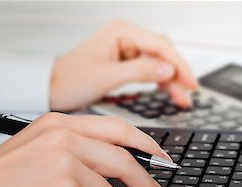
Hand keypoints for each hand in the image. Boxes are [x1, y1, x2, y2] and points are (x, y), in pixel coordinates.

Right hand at [0, 113, 174, 186]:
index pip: (118, 130)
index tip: (164, 161)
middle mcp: (65, 139)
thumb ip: (79, 148)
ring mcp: (66, 166)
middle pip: (125, 163)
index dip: (147, 147)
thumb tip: (119, 164)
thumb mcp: (38, 147)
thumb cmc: (0, 181)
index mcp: (59, 124)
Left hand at [49, 19, 197, 110]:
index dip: (179, 65)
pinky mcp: (123, 61)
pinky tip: (167, 91)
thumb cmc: (70, 79)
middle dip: (176, 73)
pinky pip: (147, 69)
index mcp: (121, 31)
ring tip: (180, 99)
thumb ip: (140, 72)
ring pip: (157, 62)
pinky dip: (158, 81)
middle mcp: (125, 36)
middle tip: (187, 96)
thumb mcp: (108, 77)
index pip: (160, 45)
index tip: (192, 83)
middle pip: (162, 52)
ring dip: (170, 79)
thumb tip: (169, 71)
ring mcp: (125, 48)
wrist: (50, 88)